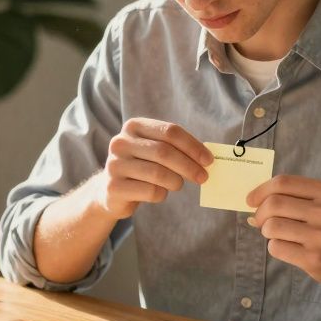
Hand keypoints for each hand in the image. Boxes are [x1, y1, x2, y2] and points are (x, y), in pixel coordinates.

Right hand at [89, 118, 212, 220]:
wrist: (112, 190)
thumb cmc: (142, 166)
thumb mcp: (154, 150)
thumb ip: (176, 148)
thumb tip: (206, 158)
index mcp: (134, 126)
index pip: (170, 131)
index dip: (193, 146)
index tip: (208, 160)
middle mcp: (121, 142)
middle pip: (164, 152)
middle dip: (189, 166)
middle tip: (203, 177)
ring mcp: (115, 165)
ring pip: (158, 173)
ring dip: (176, 181)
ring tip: (177, 184)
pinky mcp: (114, 187)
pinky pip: (150, 191)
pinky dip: (162, 194)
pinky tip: (159, 192)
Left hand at [245, 175, 320, 290]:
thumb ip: (295, 198)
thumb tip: (253, 202)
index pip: (283, 183)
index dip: (260, 190)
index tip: (251, 200)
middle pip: (273, 204)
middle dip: (259, 213)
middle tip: (260, 221)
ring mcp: (320, 237)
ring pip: (272, 227)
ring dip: (266, 231)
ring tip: (277, 235)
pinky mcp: (314, 259)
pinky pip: (277, 248)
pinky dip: (275, 247)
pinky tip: (288, 248)